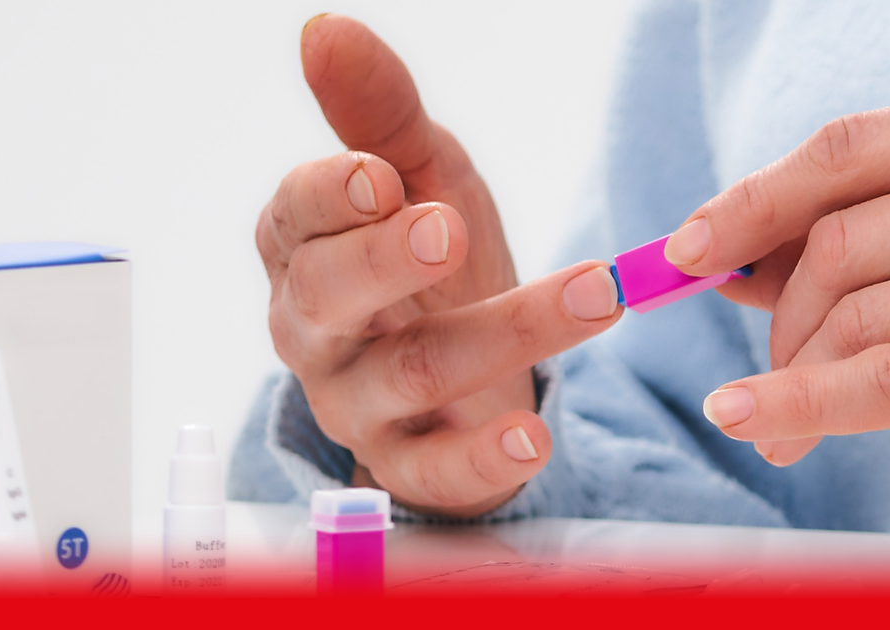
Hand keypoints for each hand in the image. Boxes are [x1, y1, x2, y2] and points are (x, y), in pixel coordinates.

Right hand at [256, 15, 622, 515]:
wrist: (468, 374)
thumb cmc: (430, 265)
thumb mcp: (422, 178)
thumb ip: (378, 111)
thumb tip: (325, 27)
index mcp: (304, 246)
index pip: (294, 215)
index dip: (330, 196)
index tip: (382, 176)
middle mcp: (315, 329)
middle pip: (329, 296)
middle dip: (387, 262)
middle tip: (448, 230)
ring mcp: (357, 404)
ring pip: (413, 373)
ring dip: (506, 333)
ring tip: (595, 297)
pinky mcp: (408, 468)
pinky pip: (436, 473)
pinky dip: (486, 459)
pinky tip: (535, 437)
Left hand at [667, 73, 889, 498]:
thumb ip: (878, 226)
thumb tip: (724, 255)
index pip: (845, 151)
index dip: (750, 202)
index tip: (686, 250)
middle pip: (839, 243)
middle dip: (778, 316)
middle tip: (765, 368)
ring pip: (856, 318)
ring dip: (795, 378)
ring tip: (781, 419)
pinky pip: (885, 384)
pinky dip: (803, 408)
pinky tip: (757, 426)